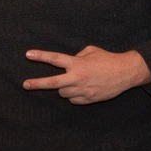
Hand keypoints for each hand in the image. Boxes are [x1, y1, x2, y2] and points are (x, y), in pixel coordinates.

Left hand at [23, 46, 148, 103]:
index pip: (55, 59)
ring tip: (73, 82)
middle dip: (37, 84)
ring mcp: (82, 90)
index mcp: (77, 64)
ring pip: (63, 93)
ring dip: (64, 88)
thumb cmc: (108, 59)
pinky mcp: (88, 99)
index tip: (28, 55)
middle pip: (52, 83)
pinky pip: (73, 100)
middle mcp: (77, 78)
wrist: (125, 73)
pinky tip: (82, 89)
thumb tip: (69, 63)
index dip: (40, 56)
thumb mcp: (90, 51)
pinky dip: (74, 95)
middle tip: (25, 85)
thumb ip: (76, 56)